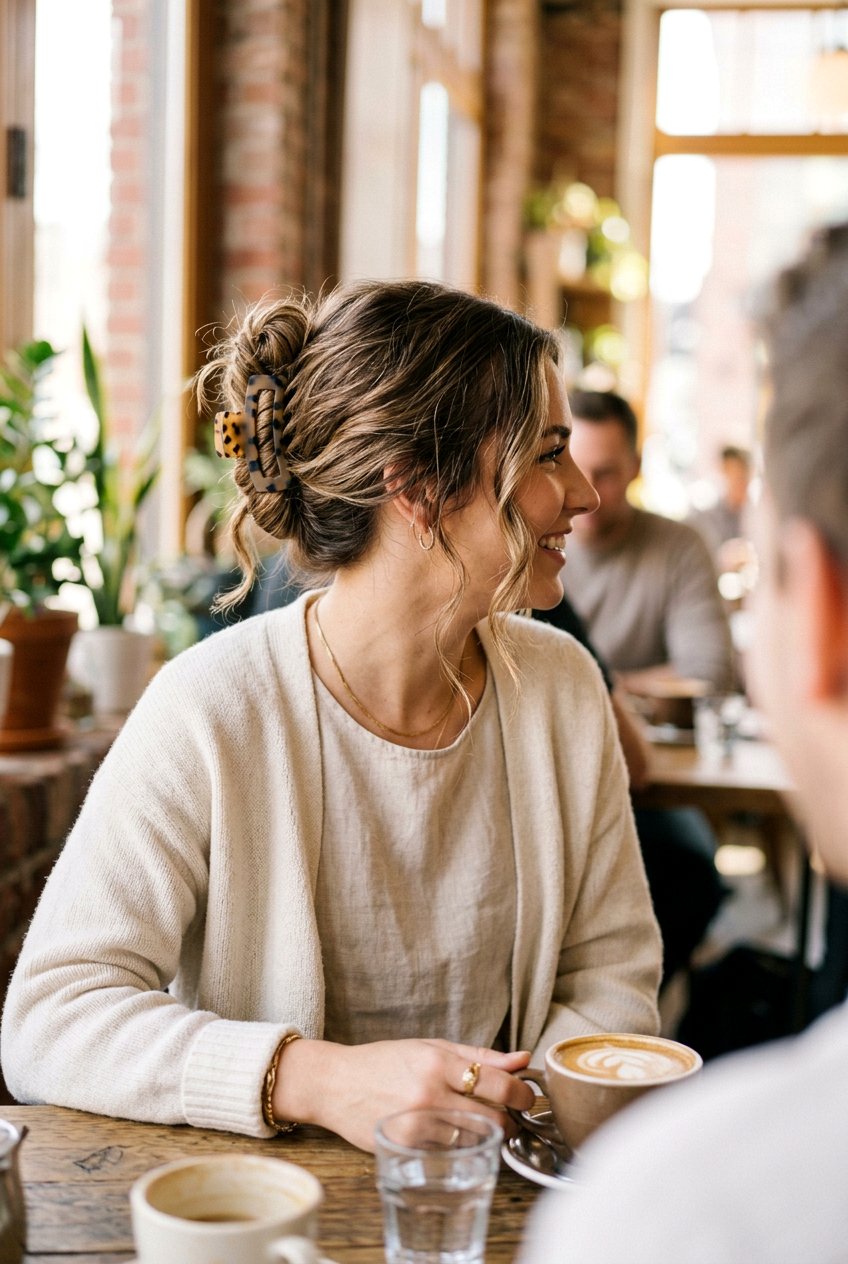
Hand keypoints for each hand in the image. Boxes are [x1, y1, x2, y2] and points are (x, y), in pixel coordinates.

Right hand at [272, 1037, 534, 1152]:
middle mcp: (429, 1094)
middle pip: (491, 1117)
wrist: (335, 1084)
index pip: (497, 1083)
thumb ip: (479, 1056)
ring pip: (473, 1139)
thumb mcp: (431, 1046)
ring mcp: (417, 1125)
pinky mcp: (407, 1147)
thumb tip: (522, 1059)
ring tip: (480, 1125)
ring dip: (486, 1136)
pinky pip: (449, 1152)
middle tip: (508, 1116)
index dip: (522, 1093)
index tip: (527, 1097)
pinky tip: (452, 1136)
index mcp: (438, 1062)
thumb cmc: (384, 1062)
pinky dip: (458, 1146)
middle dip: (509, 1120)